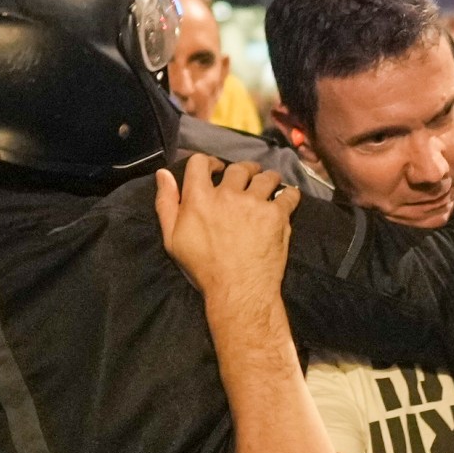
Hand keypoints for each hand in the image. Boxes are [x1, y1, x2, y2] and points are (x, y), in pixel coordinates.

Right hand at [156, 158, 299, 300]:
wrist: (237, 290)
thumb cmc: (203, 268)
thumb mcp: (172, 239)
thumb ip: (166, 203)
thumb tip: (163, 174)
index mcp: (199, 198)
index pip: (201, 162)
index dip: (209, 162)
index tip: (216, 169)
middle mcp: (228, 194)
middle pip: (238, 168)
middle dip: (244, 170)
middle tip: (248, 178)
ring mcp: (254, 203)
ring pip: (266, 177)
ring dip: (267, 179)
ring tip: (269, 185)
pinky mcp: (276, 215)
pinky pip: (288, 195)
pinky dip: (289, 196)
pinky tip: (287, 200)